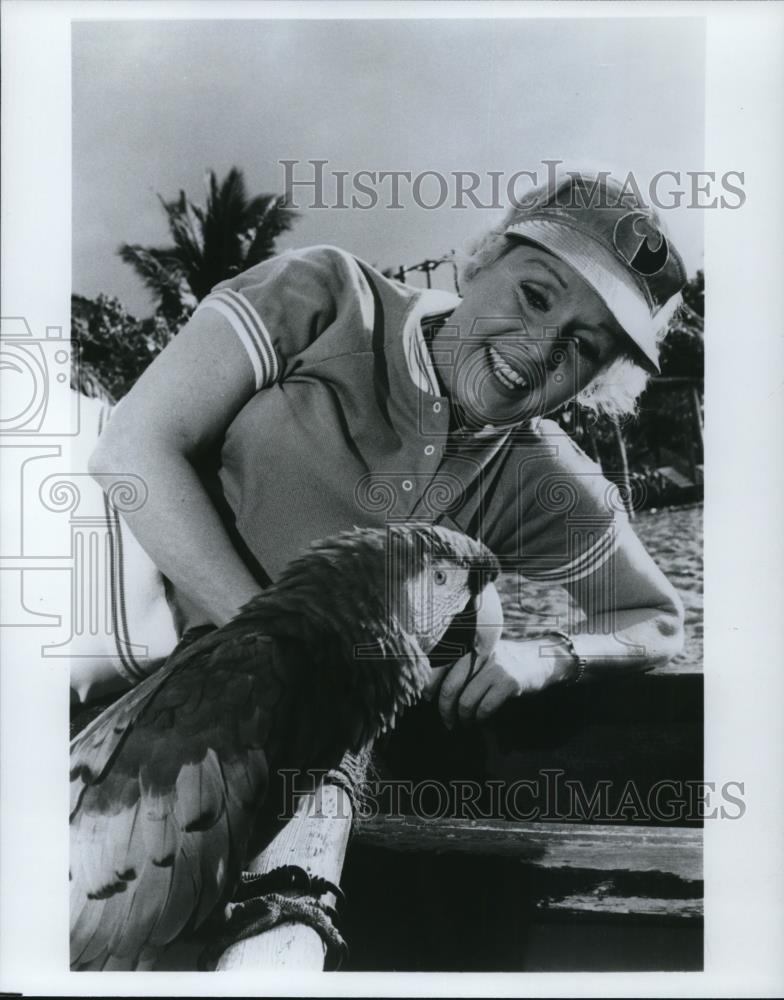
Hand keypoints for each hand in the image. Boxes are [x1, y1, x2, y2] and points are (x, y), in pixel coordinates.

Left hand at [425, 638, 571, 728]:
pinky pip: (485, 707)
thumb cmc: (505, 661)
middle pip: (450, 686)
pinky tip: (479, 720)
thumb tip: (431, 687)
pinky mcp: (509, 681)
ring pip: (466, 701)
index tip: (427, 698)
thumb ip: (461, 663)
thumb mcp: (482, 653)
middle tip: (446, 720)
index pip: (440, 665)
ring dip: (462, 718)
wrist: (540, 660)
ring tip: (463, 723)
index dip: (429, 685)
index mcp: (469, 645)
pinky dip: (479, 718)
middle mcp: (480, 653)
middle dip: (444, 709)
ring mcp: (495, 666)